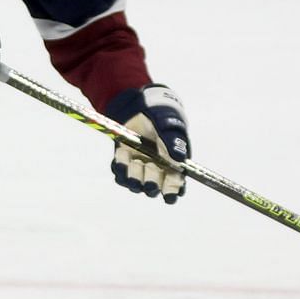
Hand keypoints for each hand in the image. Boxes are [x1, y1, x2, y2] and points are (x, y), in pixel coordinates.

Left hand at [105, 84, 188, 201]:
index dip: (171, 192)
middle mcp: (156, 170)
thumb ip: (174, 141)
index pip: (175, 186)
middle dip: (151, 181)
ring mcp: (139, 167)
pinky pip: (119, 174)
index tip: (167, 193)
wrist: (139, 106)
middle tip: (150, 166)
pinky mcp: (124, 163)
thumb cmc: (160, 116)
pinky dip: (119, 167)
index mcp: (173, 164)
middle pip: (153, 188)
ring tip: (134, 158)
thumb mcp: (168, 125)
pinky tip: (122, 153)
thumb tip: (180, 159)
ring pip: (135, 184)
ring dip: (134, 175)